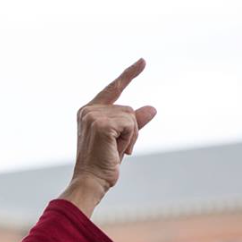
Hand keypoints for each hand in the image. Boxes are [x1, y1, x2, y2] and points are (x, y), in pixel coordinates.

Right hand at [73, 59, 157, 191]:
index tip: (143, 61)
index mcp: (88, 112)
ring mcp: (93, 116)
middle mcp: (88, 110)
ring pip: (131, 117)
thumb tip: (152, 108)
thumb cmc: (103, 164)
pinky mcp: (101, 124)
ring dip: (130, 136)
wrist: (91, 181)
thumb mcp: (121, 140)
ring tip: (115, 151)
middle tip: (116, 149)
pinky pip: (130, 124)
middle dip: (131, 130)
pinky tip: (116, 150)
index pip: (113, 89)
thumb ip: (134, 123)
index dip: (129, 75)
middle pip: (127, 109)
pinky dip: (129, 139)